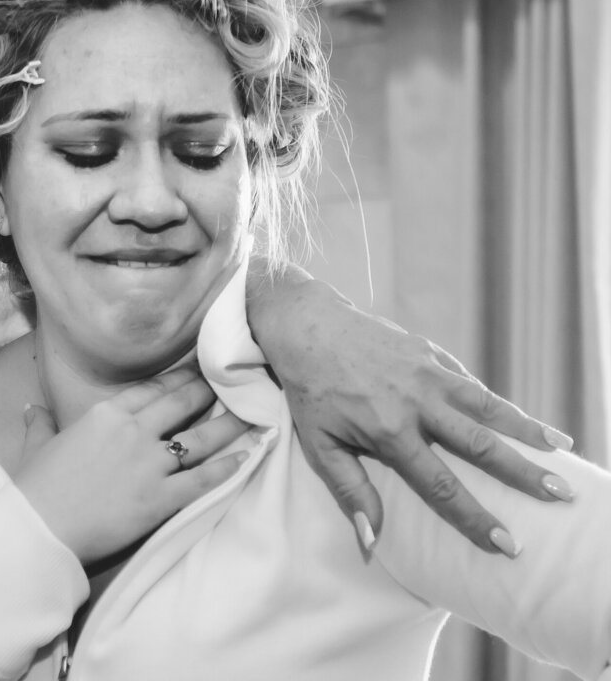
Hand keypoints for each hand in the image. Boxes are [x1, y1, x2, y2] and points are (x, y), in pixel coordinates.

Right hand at [14, 367, 250, 564]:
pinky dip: (229, 467)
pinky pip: (204, 479)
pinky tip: (247, 457)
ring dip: (228, 425)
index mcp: (104, 414)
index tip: (195, 372)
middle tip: (229, 385)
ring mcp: (150, 464)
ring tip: (249, 416)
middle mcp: (133, 431)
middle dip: (207, 393)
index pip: (150, 389)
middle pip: (181, 404)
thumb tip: (30, 409)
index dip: (177, 379)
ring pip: (200, 438)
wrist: (40, 528)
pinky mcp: (161, 498)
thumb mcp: (35, 446)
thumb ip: (39, 424)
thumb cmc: (35, 488)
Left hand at [269, 282, 573, 556]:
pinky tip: (517, 417)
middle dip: (524, 473)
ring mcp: (428, 373)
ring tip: (562, 449)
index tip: (507, 543)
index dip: (476, 518)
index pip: (442, 486)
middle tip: (560, 494)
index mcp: (391, 431)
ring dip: (527, 429)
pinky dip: (497, 401)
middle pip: (482, 445)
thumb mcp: (319, 445)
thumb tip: (373, 539)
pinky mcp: (429, 353)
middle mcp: (417, 402)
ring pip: (488, 405)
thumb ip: (350, 490)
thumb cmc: (309, 391)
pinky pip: (469, 382)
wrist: (307, 326)